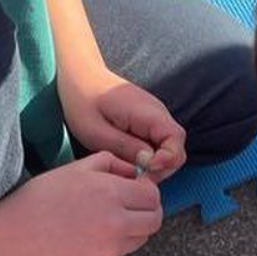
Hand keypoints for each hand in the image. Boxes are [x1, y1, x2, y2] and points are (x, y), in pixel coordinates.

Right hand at [0, 152, 162, 255]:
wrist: (18, 236)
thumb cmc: (42, 198)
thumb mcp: (76, 168)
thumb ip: (111, 163)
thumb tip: (134, 172)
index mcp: (111, 191)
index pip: (152, 194)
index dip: (146, 190)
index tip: (135, 189)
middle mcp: (117, 220)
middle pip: (155, 218)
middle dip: (147, 210)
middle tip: (131, 206)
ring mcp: (112, 245)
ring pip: (143, 237)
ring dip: (136, 227)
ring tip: (112, 220)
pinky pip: (125, 250)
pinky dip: (120, 242)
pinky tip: (98, 233)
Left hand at [61, 69, 185, 183]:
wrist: (80, 77)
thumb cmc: (83, 102)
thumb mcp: (97, 132)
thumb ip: (126, 148)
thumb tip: (149, 163)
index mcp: (148, 113)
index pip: (176, 140)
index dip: (167, 160)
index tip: (145, 171)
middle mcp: (158, 113)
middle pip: (176, 147)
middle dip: (161, 168)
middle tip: (136, 178)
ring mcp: (154, 117)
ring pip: (168, 147)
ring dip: (155, 164)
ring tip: (131, 171)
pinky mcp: (148, 122)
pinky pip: (158, 143)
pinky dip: (149, 156)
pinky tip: (130, 161)